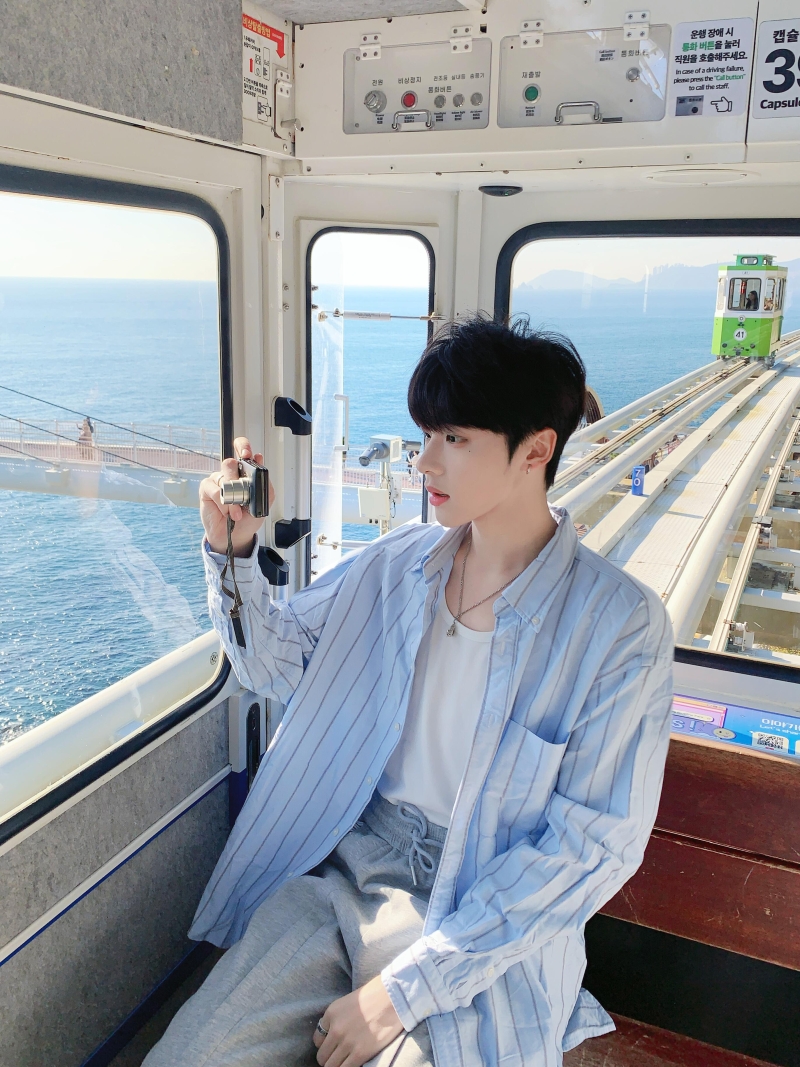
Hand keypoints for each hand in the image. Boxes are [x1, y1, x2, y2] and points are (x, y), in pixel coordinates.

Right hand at [200, 436, 274, 555]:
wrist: (235, 536)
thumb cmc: (248, 518)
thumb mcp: (264, 501)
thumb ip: (264, 482)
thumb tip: (259, 461)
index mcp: (245, 472)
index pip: (241, 449)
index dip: (243, 447)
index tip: (247, 455)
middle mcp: (231, 474)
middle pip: (231, 462)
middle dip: (237, 479)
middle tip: (243, 493)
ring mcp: (218, 480)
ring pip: (223, 477)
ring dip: (232, 497)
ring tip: (236, 512)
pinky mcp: (207, 489)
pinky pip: (214, 489)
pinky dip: (222, 502)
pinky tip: (227, 512)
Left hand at [313, 975, 403, 1066]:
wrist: (393, 997)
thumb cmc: (373, 997)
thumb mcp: (347, 1003)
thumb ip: (336, 1019)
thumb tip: (330, 1037)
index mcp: (331, 1013)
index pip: (317, 1040)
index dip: (325, 1045)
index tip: (334, 1046)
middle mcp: (335, 1029)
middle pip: (322, 1057)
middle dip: (329, 1058)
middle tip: (339, 1057)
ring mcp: (347, 1042)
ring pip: (330, 1066)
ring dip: (337, 1066)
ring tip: (346, 1061)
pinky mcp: (360, 1053)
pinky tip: (354, 1062)